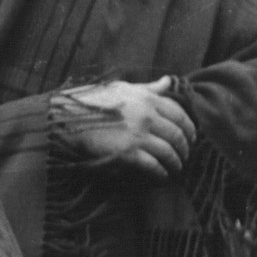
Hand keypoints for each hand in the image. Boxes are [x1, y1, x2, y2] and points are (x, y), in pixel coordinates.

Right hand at [57, 76, 195, 178]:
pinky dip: (160, 172)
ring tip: (176, 168)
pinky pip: (153, 165)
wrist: (65, 117)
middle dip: (185, 148)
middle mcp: (147, 116)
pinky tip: (161, 175)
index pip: (180, 115)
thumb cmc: (92, 101)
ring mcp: (138, 135)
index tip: (191, 138)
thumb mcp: (122, 88)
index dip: (190, 128)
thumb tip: (169, 82)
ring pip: (169, 152)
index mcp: (147, 99)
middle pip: (178, 135)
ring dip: (176, 162)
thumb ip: (148, 88)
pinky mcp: (127, 153)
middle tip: (185, 156)